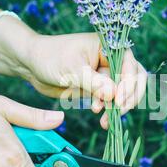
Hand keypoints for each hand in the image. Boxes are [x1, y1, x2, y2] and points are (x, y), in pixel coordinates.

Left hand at [14, 33, 147, 128]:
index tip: (119, 101)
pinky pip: (110, 100)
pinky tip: (98, 116)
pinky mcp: (97, 88)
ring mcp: (105, 74)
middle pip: (135, 78)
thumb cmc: (50, 57)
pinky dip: (108, 110)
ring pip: (123, 92)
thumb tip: (114, 95)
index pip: (130, 65)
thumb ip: (94, 82)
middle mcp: (111, 59)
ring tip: (104, 120)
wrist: (32, 64)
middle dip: (129, 96)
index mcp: (108, 46)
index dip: (129, 84)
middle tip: (119, 111)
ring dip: (118, 107)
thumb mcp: (72, 69)